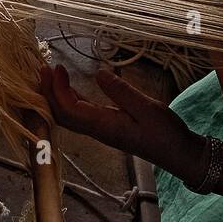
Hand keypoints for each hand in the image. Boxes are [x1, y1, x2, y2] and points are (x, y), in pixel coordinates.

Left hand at [39, 65, 197, 170]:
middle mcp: (98, 130)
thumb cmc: (165, 133)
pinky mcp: (108, 127)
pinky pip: (81, 114)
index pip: (68, 109)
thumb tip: (98, 73)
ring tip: (51, 74)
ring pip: (69, 115)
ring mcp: (102, 130)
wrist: (178, 154)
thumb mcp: (147, 108)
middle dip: (48, 93)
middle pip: (62, 114)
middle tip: (43, 68)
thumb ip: (122, 92)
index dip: (56, 89)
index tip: (54, 67)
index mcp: (104, 126)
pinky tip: (70, 87)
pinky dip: (70, 99)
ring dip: (56, 96)